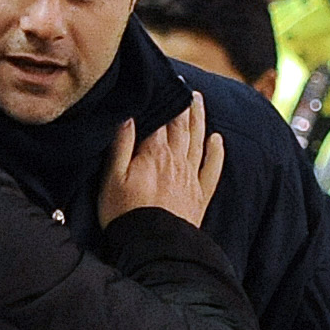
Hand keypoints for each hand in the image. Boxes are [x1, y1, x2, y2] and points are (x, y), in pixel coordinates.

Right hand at [98, 92, 224, 230]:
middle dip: (183, 104)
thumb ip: (121, 146)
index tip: (165, 82)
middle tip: (185, 86)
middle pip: (182, 125)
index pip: (161, 119)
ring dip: (199, 119)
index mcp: (154, 153)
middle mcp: (176, 160)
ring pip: (198, 140)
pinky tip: (218, 140)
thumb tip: (128, 117)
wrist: (152, 247)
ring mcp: (191, 177)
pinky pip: (212, 168)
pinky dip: (216, 152)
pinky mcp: (199, 196)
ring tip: (199, 100)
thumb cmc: (125, 215)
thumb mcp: (112, 179)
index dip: (163, 100)